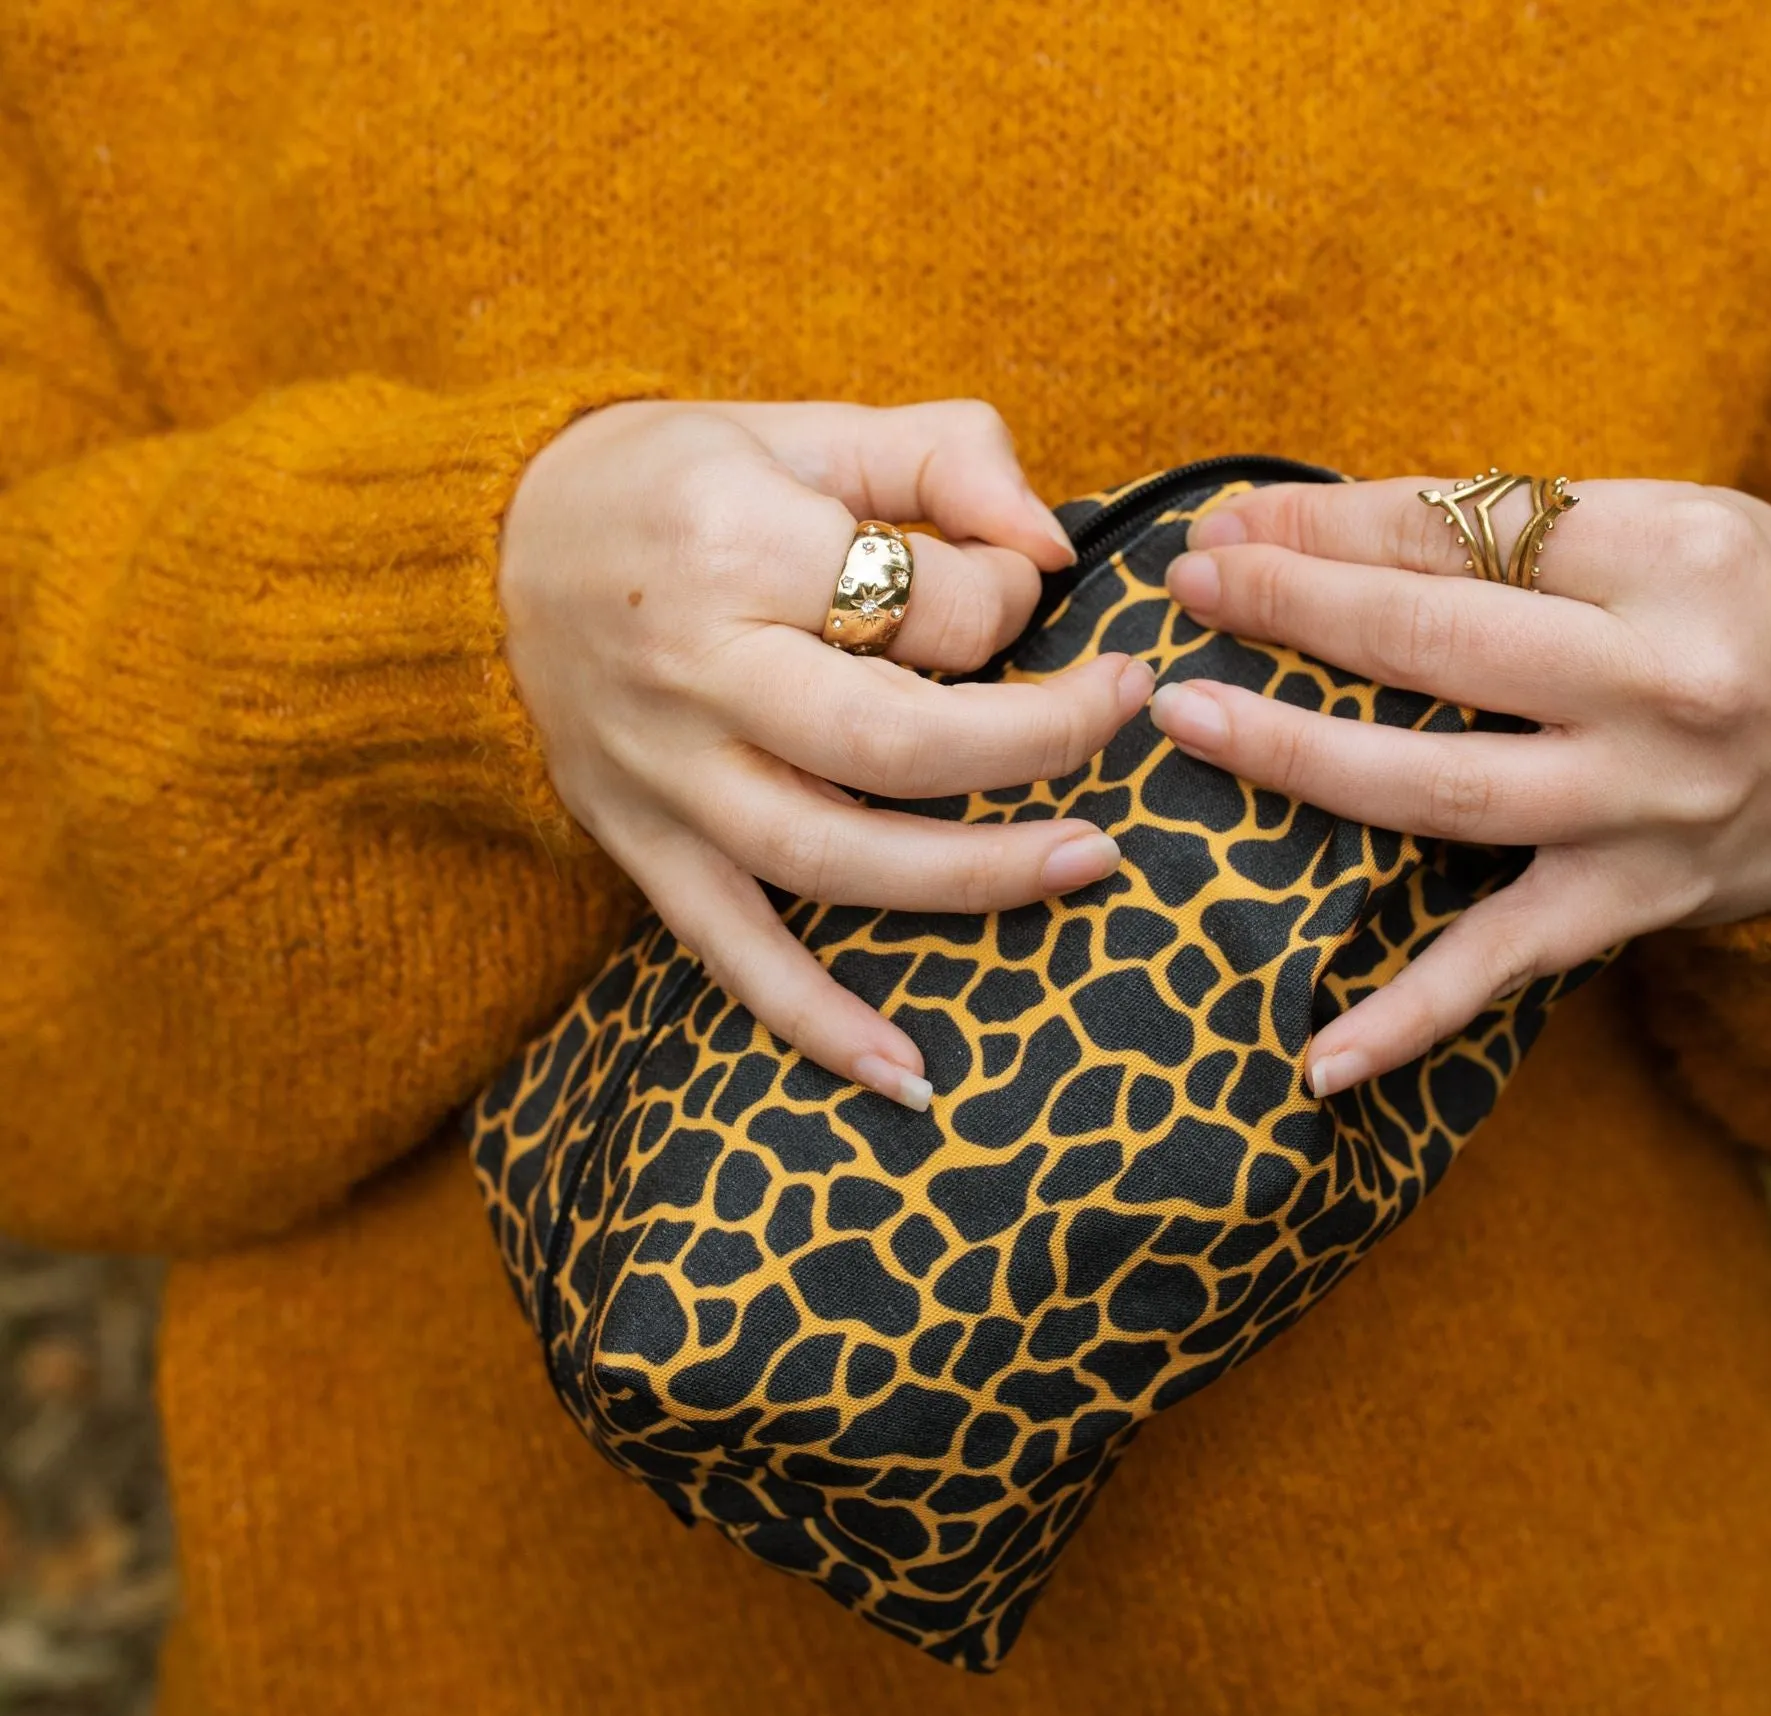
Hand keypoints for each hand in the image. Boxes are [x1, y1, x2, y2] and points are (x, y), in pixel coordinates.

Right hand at [500, 398, 1151, 1105]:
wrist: (484, 556)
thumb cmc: (666, 482)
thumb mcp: (799, 423)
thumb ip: (942, 455)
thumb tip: (1056, 544)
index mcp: (732, 546)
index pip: (920, 601)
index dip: (1006, 595)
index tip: (1020, 582)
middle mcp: (694, 674)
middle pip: (894, 741)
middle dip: (1034, 740)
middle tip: (1125, 716)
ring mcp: (665, 779)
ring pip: (833, 857)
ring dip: (973, 877)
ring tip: (1088, 863)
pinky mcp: (643, 848)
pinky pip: (732, 953)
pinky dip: (817, 1022)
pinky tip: (908, 1076)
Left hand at [1152, 476, 1770, 1095]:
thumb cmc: (1762, 614)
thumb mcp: (1670, 530)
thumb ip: (1516, 535)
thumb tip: (1315, 533)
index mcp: (1674, 558)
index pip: (1461, 531)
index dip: (1325, 527)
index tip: (1223, 529)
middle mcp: (1662, 685)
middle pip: (1436, 646)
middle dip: (1292, 610)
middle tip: (1187, 591)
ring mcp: (1644, 809)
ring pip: (1439, 790)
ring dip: (1298, 759)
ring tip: (1189, 724)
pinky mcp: (1632, 904)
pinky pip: (1500, 965)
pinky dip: (1408, 1018)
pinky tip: (1316, 1059)